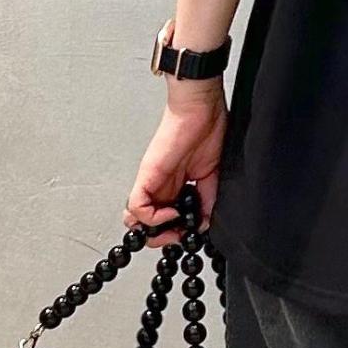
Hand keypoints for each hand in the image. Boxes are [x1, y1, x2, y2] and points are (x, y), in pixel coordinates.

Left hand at [124, 83, 227, 246]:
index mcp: (175, 186)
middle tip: (178, 237)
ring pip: (135, 219)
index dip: (173, 233)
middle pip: (145, 224)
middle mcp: (160, 186)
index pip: (163, 218)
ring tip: (173, 227)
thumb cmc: (208, 130)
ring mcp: (152, 181)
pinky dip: (153, 218)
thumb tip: (205, 223)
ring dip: (153, 231)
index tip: (188, 234)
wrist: (202, 109)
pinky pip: (137, 206)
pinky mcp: (147, 175)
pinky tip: (172, 213)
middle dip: (161, 238)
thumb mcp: (213, 177)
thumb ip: (207, 202)